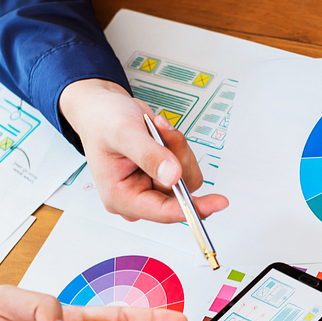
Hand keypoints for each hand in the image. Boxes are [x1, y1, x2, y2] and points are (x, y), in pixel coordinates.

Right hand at [59, 79, 227, 222]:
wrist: (104, 109)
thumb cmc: (104, 122)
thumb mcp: (124, 133)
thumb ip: (149, 155)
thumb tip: (173, 177)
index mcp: (121, 197)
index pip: (162, 211)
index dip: (191, 207)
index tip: (217, 203)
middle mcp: (138, 198)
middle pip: (179, 192)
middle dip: (177, 158)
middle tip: (162, 131)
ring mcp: (153, 189)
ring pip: (187, 179)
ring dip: (179, 149)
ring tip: (157, 128)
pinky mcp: (165, 179)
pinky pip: (188, 169)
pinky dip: (180, 148)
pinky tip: (163, 134)